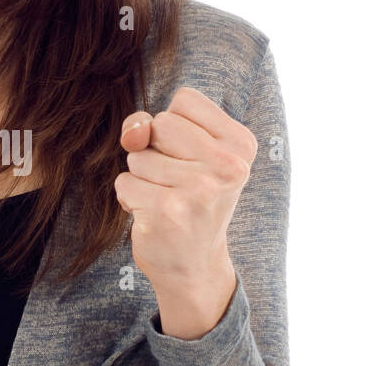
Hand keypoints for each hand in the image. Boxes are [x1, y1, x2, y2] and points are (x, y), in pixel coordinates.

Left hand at [115, 87, 256, 330]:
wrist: (195, 266)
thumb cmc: (189, 200)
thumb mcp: (186, 153)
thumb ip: (154, 126)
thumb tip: (132, 134)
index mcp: (241, 143)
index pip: (185, 99)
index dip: (175, 126)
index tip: (192, 158)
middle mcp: (227, 165)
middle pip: (160, 123)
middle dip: (155, 150)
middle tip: (176, 182)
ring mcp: (198, 189)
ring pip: (138, 155)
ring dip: (142, 178)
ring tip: (166, 200)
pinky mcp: (167, 210)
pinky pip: (125, 183)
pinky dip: (130, 199)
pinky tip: (153, 216)